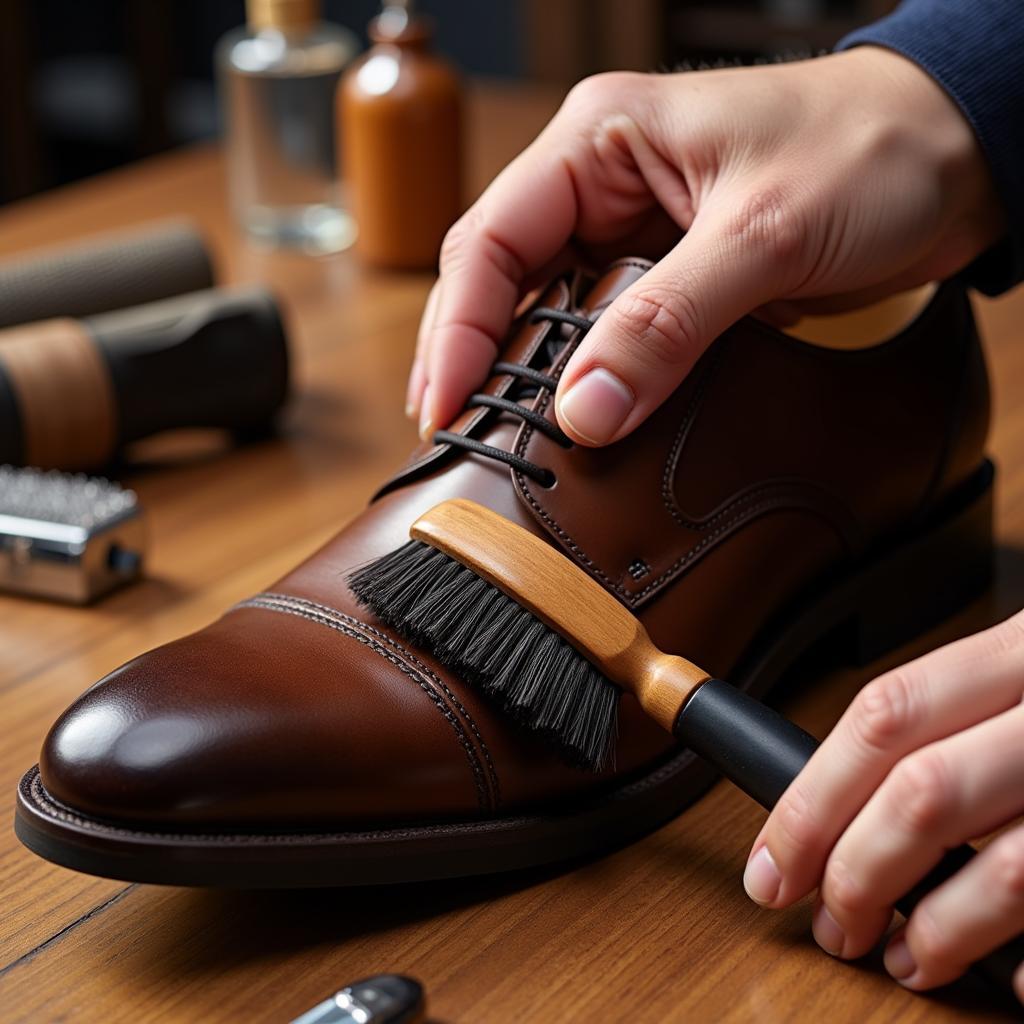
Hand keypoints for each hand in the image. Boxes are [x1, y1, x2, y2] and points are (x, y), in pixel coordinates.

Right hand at [408, 47, 1003, 445]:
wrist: (956, 156)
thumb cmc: (871, 151)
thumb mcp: (763, 235)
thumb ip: (667, 323)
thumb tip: (585, 409)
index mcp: (598, 139)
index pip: (491, 237)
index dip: (460, 328)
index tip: (448, 405)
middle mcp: (600, 183)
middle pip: (500, 277)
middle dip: (470, 355)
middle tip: (451, 434)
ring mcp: (632, 232)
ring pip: (546, 309)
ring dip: (518, 372)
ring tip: (488, 436)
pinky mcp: (668, 275)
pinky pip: (603, 333)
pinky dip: (580, 378)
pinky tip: (566, 418)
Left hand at [744, 612, 1023, 1000]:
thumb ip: (957, 721)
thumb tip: (844, 803)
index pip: (884, 717)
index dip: (813, 799)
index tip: (772, 864)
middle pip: (928, 792)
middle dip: (860, 871)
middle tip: (831, 923)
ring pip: (1012, 866)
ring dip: (940, 930)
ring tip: (904, 958)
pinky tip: (1016, 982)